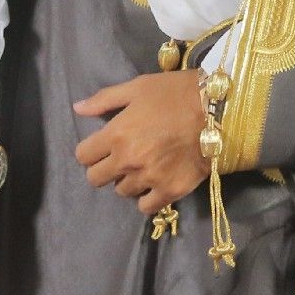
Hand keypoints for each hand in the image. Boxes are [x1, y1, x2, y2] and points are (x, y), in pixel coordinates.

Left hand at [73, 70, 207, 215]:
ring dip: (127, 180)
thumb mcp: (137, 87)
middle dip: (103, 168)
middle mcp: (128, 161)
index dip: (90, 150)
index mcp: (116, 134)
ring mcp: (149, 179)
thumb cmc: (174, 93)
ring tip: (141, 167)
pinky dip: (146, 198)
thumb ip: (104, 100)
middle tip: (119, 158)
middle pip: (96, 178)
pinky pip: (146, 207)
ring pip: (122, 192)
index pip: (83, 156)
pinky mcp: (170, 192)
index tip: (101, 146)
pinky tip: (154, 183)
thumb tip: (77, 109)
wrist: (217, 110)